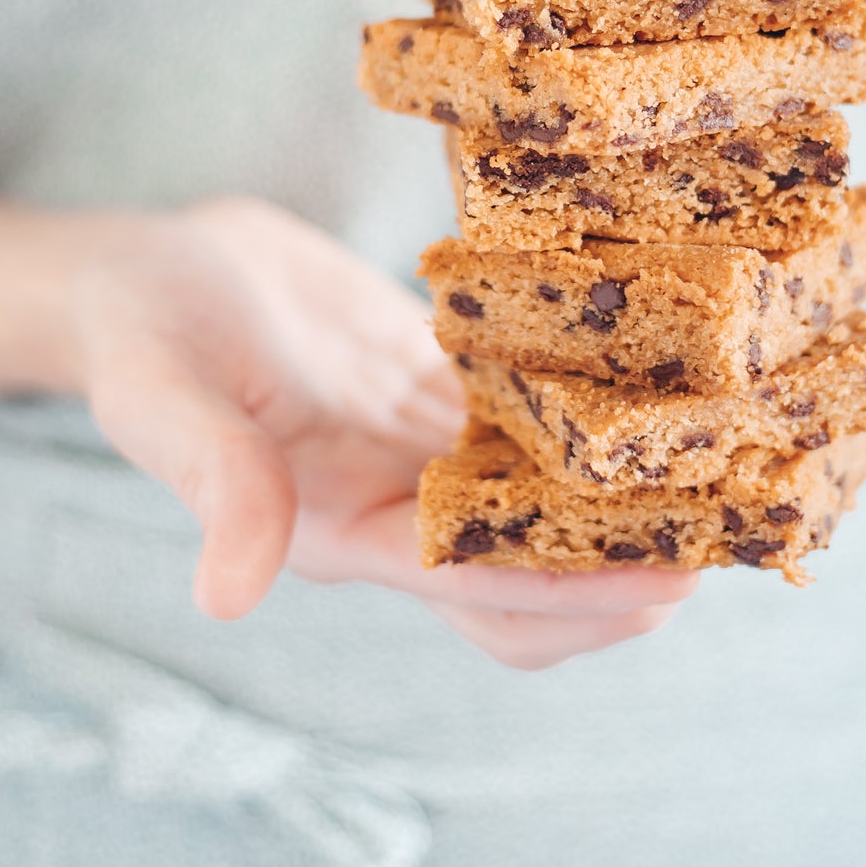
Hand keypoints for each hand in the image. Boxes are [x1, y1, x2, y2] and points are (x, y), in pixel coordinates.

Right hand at [68, 197, 695, 665]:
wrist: (158, 270)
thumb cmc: (147, 328)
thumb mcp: (162, 394)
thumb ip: (211, 482)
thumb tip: (228, 596)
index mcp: (338, 528)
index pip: (471, 585)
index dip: (568, 590)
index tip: (664, 583)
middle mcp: (396, 506)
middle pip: (526, 578)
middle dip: (618, 575)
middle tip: (718, 542)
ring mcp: (424, 452)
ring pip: (541, 506)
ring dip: (619, 508)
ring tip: (714, 476)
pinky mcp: (443, 392)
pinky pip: (530, 423)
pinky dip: (588, 423)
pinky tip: (654, 388)